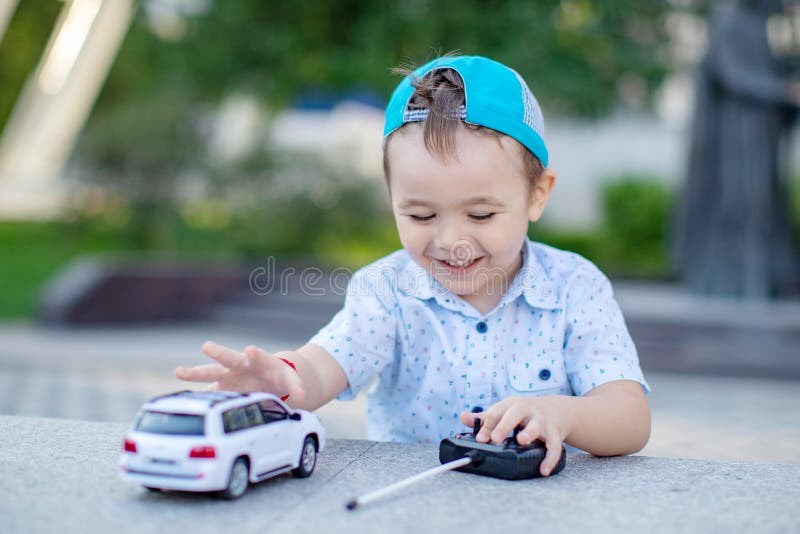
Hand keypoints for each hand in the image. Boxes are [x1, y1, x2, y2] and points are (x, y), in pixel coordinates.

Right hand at [175, 341, 305, 400]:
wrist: (270, 379)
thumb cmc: (280, 378)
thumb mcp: (291, 382)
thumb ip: (296, 387)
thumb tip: (304, 395)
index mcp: (261, 361)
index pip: (259, 356)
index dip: (255, 354)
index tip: (250, 350)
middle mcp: (242, 365)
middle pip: (229, 358)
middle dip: (219, 353)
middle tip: (207, 346)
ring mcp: (229, 376)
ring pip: (212, 373)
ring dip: (196, 374)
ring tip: (180, 372)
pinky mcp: (222, 389)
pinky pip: (208, 393)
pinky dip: (196, 398)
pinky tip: (180, 400)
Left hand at [459, 395, 569, 475]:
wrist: (554, 410)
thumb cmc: (522, 413)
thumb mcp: (504, 411)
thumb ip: (484, 418)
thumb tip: (463, 417)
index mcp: (511, 405)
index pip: (496, 413)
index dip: (487, 426)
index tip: (480, 439)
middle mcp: (527, 410)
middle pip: (515, 414)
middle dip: (505, 425)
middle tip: (495, 438)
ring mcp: (541, 421)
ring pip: (536, 426)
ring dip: (529, 433)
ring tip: (521, 441)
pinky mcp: (554, 433)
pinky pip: (554, 446)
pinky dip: (550, 458)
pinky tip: (543, 470)